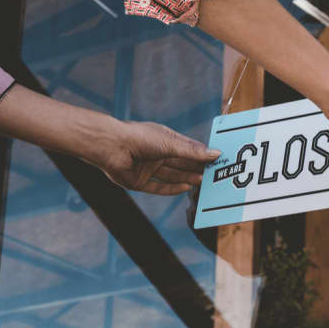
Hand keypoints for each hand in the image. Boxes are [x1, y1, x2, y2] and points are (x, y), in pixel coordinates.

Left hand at [94, 122, 220, 194]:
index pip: (188, 148)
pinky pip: (158, 187)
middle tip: (213, 174)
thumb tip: (215, 154)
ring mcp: (148, 168)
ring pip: (172, 176)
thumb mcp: (171, 143)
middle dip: (196, 168)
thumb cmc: (140, 137)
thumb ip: (192, 152)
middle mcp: (156, 154)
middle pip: (181, 164)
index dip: (202, 154)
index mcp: (164, 140)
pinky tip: (186, 188)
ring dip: (187, 178)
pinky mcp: (139, 181)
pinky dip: (172, 189)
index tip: (217, 159)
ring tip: (202, 181)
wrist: (111, 146)